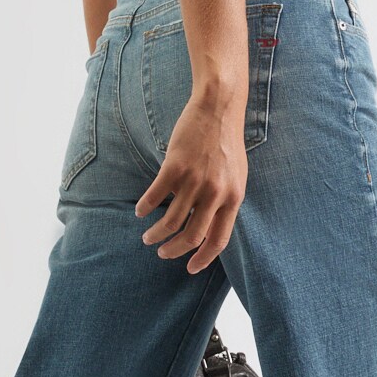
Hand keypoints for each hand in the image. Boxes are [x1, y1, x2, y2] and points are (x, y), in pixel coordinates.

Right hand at [134, 95, 247, 273]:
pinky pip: (156, 196)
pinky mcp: (175, 167)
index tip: (190, 268)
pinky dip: (145, 208)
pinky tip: (140, 211)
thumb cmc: (227, 142)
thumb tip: (211, 225)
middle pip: (191, 236)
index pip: (218, 240)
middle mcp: (215, 194)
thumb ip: (225, 201)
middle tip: (162, 253)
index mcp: (233, 199)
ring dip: (156, 234)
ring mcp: (194, 181)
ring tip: (147, 237)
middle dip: (174, 251)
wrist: (218, 108)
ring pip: (170, 221)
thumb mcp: (236, 176)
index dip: (203, 259)